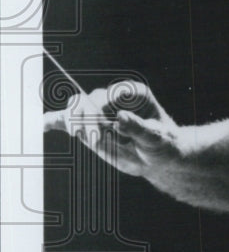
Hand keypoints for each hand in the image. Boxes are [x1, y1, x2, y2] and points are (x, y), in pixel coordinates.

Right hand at [43, 81, 182, 179]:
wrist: (160, 158)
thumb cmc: (163, 144)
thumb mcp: (156, 138)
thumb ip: (138, 127)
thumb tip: (120, 117)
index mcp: (133, 93)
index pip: (108, 94)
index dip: (100, 110)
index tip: (105, 129)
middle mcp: (114, 99)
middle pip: (88, 101)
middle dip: (87, 120)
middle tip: (97, 140)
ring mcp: (100, 112)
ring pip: (76, 111)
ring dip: (77, 126)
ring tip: (93, 140)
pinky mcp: (89, 126)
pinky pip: (68, 120)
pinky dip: (55, 122)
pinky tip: (43, 126)